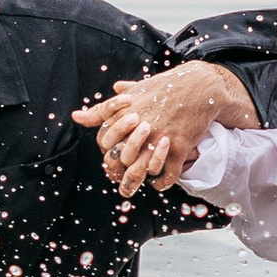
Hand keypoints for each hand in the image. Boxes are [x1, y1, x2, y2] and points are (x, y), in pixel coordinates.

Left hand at [73, 61, 251, 195]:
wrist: (199, 86)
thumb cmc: (164, 88)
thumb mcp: (132, 93)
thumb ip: (104, 109)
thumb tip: (77, 116)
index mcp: (126, 114)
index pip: (106, 141)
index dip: (106, 153)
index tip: (110, 161)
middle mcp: (140, 128)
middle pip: (118, 160)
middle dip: (115, 174)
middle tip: (117, 180)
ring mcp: (160, 139)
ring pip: (139, 172)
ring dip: (132, 185)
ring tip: (128, 191)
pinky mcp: (179, 148)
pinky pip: (166, 175)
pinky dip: (160, 183)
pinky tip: (156, 183)